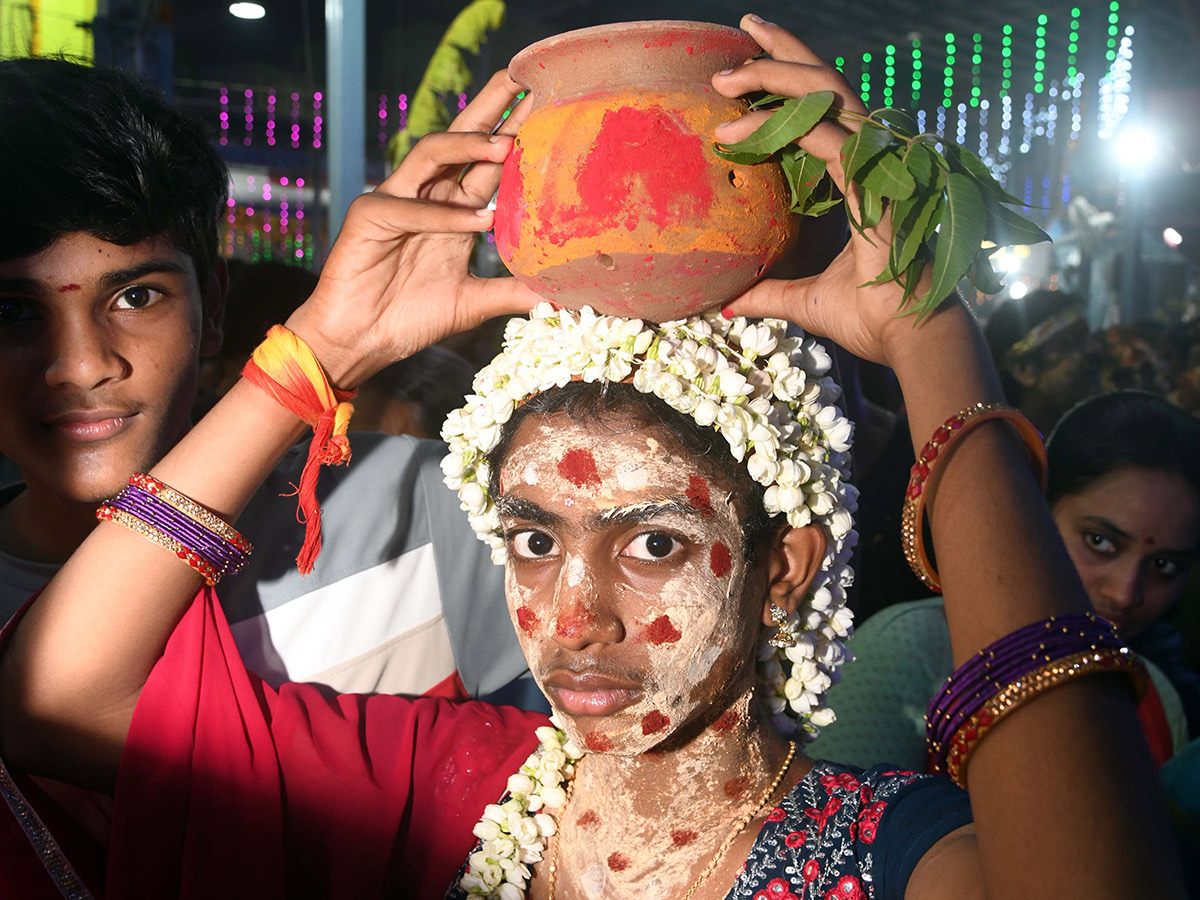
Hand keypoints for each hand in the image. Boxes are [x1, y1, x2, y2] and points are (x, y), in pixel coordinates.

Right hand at [285, 71, 543, 386]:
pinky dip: (444, 215)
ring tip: (508, 144)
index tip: (550, 106)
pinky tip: (478, 219)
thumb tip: (561, 298)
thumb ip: (513, 292)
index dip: (516, 132)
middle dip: (491, 104)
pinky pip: (410, 209)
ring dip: (469, 146)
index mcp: (453, 209)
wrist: (359, 343)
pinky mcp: (369, 217)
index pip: (489, 162)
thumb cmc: (409, 318)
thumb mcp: (474, 303)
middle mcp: (426, 194)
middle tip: (525, 77)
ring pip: (431, 153)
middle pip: (461, 137)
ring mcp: (395, 200)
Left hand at [713, 16, 952, 366]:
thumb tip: (731, 302)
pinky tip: (734, 130)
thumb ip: (769, 292)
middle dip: (782, 52)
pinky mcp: (875, 184)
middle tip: (740, 31)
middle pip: (827, 84)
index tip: (751, 61)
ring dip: (771, 79)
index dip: (794, 74)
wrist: (911, 340)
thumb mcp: (806, 300)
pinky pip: (822, 138)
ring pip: (824, 97)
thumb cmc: (874, 318)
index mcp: (865, 173)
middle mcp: (876, 159)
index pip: (827, 108)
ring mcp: (879, 166)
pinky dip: (777, 128)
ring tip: (723, 76)